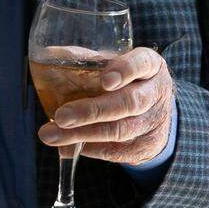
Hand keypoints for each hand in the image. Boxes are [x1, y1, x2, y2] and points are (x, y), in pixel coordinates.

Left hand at [37, 46, 173, 164]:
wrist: (154, 113)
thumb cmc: (124, 81)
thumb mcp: (114, 64)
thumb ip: (87, 60)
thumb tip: (52, 55)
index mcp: (150, 65)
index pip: (142, 63)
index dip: (125, 71)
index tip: (105, 80)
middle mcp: (156, 92)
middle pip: (129, 103)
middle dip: (93, 111)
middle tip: (61, 117)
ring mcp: (154, 122)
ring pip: (120, 130)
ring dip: (83, 134)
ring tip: (51, 135)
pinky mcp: (146, 147)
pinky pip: (117, 151)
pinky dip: (90, 149)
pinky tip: (68, 146)